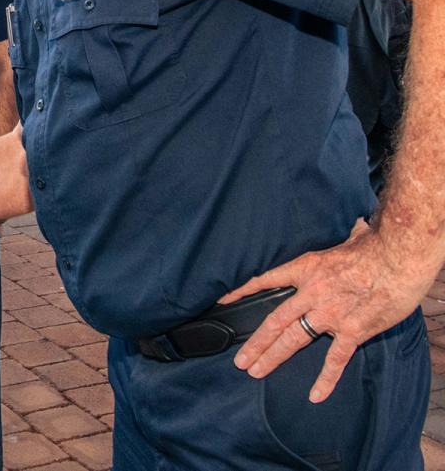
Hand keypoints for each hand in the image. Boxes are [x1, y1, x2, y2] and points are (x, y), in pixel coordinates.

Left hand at [223, 218, 431, 401]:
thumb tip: (354, 226)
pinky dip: (325, 379)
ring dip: (273, 356)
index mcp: (305, 269)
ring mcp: (329, 314)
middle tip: (240, 360)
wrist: (397, 258)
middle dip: (255, 342)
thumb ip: (344, 238)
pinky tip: (315, 395)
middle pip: (274, 321)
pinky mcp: (352, 330)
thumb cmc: (375, 247)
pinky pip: (335, 359)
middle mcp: (311, 293)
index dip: (243, 291)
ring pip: (293, 339)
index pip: (265, 281)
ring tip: (256, 371)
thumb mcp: (349, 238)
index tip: (223, 302)